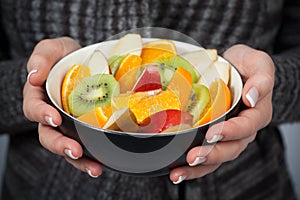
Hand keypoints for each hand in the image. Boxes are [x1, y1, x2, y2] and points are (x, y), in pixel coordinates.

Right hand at [23, 37, 101, 177]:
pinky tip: (100, 166)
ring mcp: (68, 125)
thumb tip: (34, 75)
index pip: (34, 108)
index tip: (53, 118)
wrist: (84, 63)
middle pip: (48, 135)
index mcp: (40, 96)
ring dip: (78, 160)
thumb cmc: (65, 57)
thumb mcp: (54, 49)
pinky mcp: (83, 130)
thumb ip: (42, 56)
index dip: (41, 114)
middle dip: (59, 144)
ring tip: (93, 168)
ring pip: (66, 146)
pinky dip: (90, 159)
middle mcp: (52, 114)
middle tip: (74, 150)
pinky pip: (84, 146)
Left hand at [170, 44, 274, 183]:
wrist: (232, 68)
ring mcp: (227, 137)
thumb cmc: (245, 65)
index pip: (246, 126)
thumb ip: (261, 78)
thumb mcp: (258, 63)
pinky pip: (206, 156)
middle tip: (193, 156)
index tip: (213, 133)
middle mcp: (243, 130)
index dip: (231, 131)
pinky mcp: (213, 139)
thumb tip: (251, 98)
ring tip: (179, 172)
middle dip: (212, 154)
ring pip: (217, 158)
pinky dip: (191, 167)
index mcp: (256, 113)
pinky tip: (175, 172)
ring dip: (198, 167)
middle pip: (231, 148)